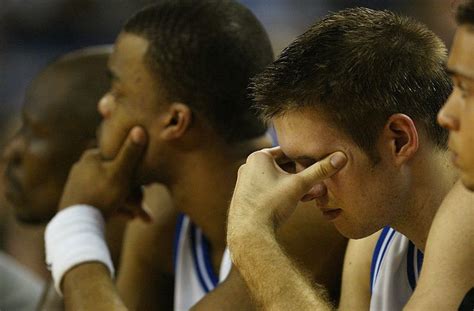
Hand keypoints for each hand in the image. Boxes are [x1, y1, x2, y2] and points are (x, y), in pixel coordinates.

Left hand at [58, 126, 149, 220]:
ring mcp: (79, 184)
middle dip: (134, 191)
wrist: (77, 223)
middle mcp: (83, 167)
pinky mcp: (77, 199)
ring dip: (127, 202)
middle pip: (116, 175)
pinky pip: (102, 201)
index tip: (147, 178)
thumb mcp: (120, 172)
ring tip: (139, 215)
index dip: (134, 166)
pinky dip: (116, 208)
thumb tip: (139, 128)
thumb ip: (130, 152)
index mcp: (92, 156)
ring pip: (111, 190)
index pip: (117, 155)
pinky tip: (129, 217)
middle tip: (145, 203)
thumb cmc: (101, 195)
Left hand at [227, 147, 346, 239]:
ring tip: (309, 196)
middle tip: (316, 185)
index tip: (317, 164)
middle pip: (282, 166)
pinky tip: (294, 203)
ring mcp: (244, 182)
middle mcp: (248, 166)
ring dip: (293, 186)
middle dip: (300, 176)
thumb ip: (320, 170)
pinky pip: (268, 189)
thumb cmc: (272, 205)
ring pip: (276, 179)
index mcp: (258, 157)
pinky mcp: (245, 196)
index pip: (287, 152)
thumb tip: (341, 157)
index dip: (304, 159)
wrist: (249, 233)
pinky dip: (281, 193)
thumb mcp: (299, 185)